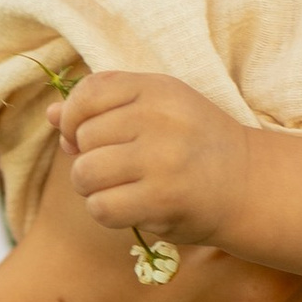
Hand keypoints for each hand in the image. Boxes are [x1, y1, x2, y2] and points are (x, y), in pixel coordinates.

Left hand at [53, 72, 249, 251]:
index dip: (73, 118)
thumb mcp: (158, 111)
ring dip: (94, 188)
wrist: (248, 184)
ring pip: (85, 174)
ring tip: (122, 188)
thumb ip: (105, 108)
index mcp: (158, 88)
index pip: (87, 93)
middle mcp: (159, 118)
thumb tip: (52, 115)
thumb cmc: (195, 145)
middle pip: (83, 138)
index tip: (84, 136)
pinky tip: (131, 208)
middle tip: (119, 168)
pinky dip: (107, 213)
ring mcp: (161, 159)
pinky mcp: (162, 199)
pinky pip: (101, 207)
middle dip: (89, 158)